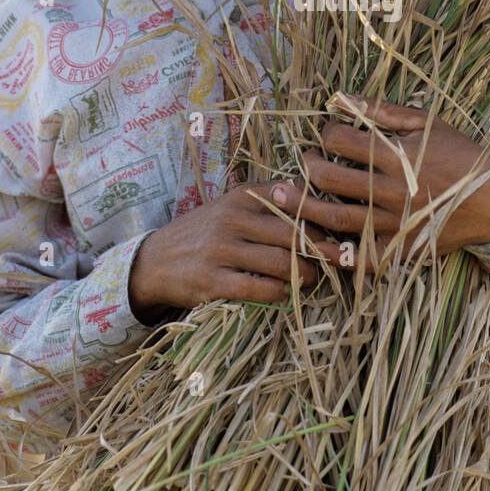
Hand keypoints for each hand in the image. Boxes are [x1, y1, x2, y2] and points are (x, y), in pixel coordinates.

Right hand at [127, 179, 342, 318]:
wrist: (154, 261)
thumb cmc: (205, 233)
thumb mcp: (231, 206)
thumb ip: (268, 201)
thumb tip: (316, 197)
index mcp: (241, 196)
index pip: (294, 201)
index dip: (320, 219)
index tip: (335, 232)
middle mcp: (232, 218)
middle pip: (293, 233)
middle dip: (319, 250)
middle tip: (332, 261)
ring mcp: (221, 250)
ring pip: (281, 262)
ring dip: (305, 274)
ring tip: (311, 278)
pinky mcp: (212, 281)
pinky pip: (260, 288)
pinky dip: (280, 293)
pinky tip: (284, 293)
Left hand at [272, 94, 489, 272]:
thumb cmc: (460, 155)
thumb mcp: (426, 123)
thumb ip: (383, 110)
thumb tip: (341, 97)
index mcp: (398, 155)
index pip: (342, 141)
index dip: (326, 134)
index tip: (326, 134)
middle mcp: (392, 190)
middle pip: (331, 179)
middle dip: (307, 168)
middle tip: (300, 162)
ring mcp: (395, 224)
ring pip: (336, 219)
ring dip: (304, 208)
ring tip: (284, 198)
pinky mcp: (401, 250)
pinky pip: (360, 257)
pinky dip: (334, 254)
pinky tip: (313, 243)